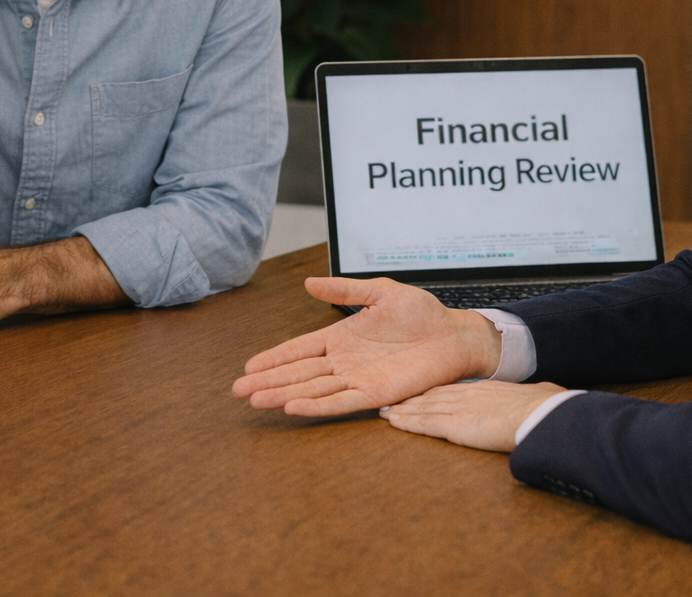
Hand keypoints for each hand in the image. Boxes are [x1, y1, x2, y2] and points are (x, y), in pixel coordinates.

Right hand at [232, 277, 503, 415]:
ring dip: (284, 395)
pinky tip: (294, 407)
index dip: (274, 358)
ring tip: (256, 401)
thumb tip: (308, 283)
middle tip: (238, 391)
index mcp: (341, 337)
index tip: (248, 366)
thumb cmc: (422, 313)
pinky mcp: (377, 394)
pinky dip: (317, 406)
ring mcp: (358, 379)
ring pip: (313, 390)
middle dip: (267, 381)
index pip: (299, 349)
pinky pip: (342, 402)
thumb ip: (345, 291)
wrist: (454, 334)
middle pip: (298, 373)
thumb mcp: (380, 292)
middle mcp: (345, 361)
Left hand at [380, 380, 566, 451]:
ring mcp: (459, 409)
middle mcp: (466, 395)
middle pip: (430, 396)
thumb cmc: (542, 409)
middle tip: (388, 399)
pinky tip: (392, 421)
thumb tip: (534, 402)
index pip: (449, 390)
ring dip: (401, 410)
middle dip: (408, 399)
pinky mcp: (455, 425)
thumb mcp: (529, 400)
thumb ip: (519, 403)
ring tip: (383, 411)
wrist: (542, 414)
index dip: (429, 392)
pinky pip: (424, 423)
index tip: (415, 394)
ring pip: (422, 407)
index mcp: (483, 390)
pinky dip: (406, 422)